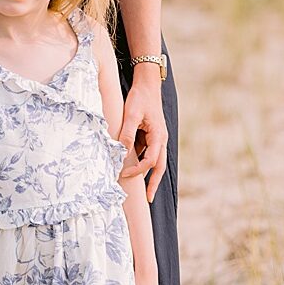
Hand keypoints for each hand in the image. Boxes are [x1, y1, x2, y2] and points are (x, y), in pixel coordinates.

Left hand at [118, 70, 167, 202]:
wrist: (147, 84)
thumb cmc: (140, 98)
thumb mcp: (131, 115)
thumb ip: (127, 133)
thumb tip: (122, 152)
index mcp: (159, 136)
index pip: (151, 160)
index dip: (138, 170)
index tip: (124, 174)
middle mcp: (161, 140)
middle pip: (159, 166)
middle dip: (154, 183)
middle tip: (148, 199)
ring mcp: (157, 138)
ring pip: (153, 160)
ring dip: (146, 173)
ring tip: (138, 188)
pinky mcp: (150, 135)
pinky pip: (146, 151)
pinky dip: (140, 160)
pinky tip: (129, 165)